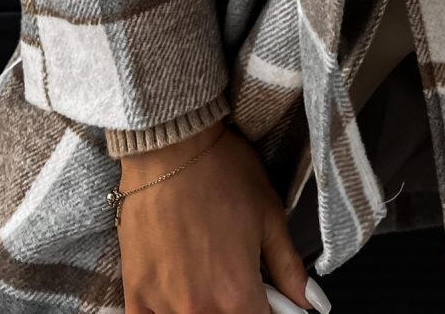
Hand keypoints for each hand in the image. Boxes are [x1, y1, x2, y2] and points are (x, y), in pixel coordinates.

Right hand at [117, 122, 329, 313]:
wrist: (171, 147)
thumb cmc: (221, 172)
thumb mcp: (269, 214)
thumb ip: (288, 266)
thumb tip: (308, 300)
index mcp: (236, 294)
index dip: (271, 310)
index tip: (270, 297)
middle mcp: (198, 308)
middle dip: (238, 306)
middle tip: (237, 275)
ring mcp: (162, 303)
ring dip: (205, 307)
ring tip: (207, 272)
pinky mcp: (135, 291)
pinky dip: (166, 312)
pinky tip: (178, 289)